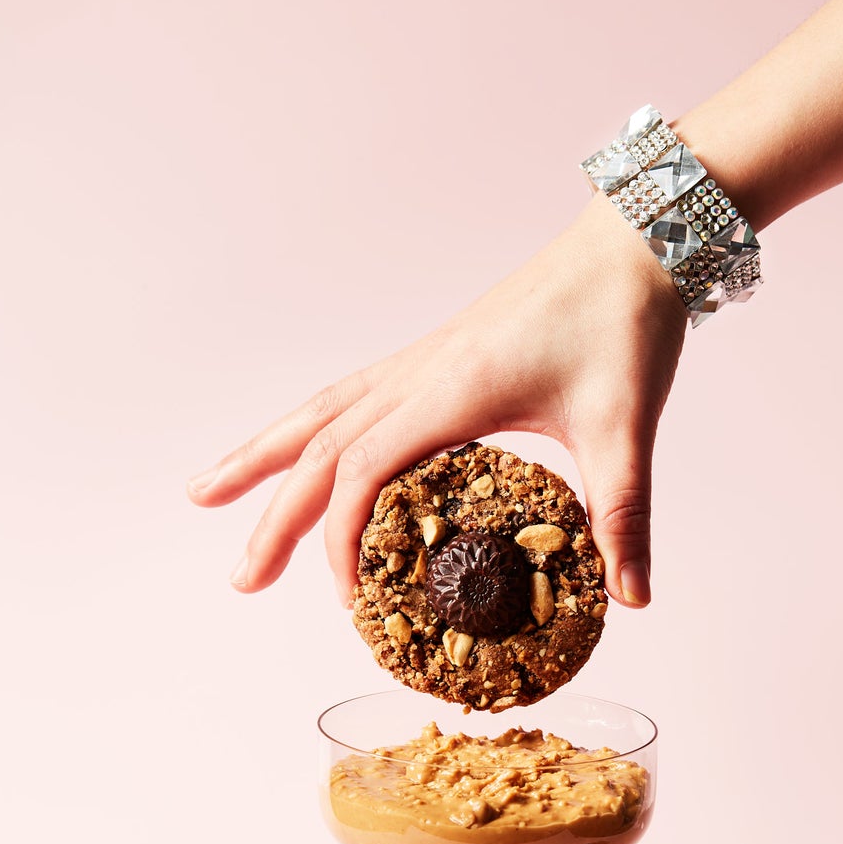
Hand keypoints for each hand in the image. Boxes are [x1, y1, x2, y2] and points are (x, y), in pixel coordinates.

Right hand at [186, 194, 686, 607]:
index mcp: (454, 390)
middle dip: (272, 514)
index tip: (349, 596)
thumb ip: (623, 515)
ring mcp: (421, 360)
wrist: (635, 245)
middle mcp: (421, 371)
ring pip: (319, 413)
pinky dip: (310, 431)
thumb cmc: (626, 322)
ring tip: (208, 495)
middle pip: (320, 447)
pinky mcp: (435, 357)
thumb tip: (630, 598)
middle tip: (241, 578)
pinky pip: (350, 397)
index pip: (365, 468)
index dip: (342, 536)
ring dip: (264, 458)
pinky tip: (301, 453)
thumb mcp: (626, 428)